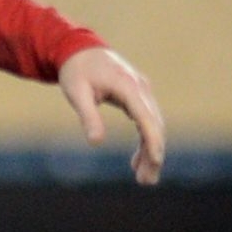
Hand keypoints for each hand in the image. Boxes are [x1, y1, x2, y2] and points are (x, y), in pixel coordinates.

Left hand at [59, 46, 164, 185]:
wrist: (78, 49)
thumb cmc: (75, 71)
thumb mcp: (76, 93)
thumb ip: (88, 116)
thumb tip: (96, 142)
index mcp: (127, 86)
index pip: (146, 117)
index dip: (153, 140)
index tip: (156, 161)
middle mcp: (141, 88)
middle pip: (154, 125)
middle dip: (153, 153)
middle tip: (146, 182)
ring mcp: (142, 91)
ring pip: (153, 125)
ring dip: (150, 151)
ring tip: (143, 178)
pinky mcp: (138, 96)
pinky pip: (146, 121)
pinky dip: (144, 140)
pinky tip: (137, 161)